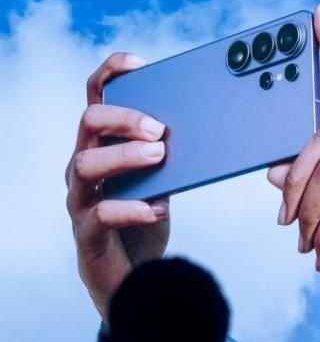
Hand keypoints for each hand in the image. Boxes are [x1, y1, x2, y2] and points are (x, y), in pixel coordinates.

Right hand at [66, 53, 170, 318]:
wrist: (135, 277)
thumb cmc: (146, 219)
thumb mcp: (165, 179)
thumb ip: (177, 154)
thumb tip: (217, 127)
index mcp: (104, 144)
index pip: (96, 97)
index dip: (110, 73)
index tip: (138, 63)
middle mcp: (85, 165)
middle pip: (88, 122)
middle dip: (124, 118)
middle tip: (160, 128)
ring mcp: (81, 199)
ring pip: (86, 164)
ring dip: (124, 155)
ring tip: (160, 155)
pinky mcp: (87, 234)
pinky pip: (99, 215)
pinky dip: (130, 208)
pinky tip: (158, 208)